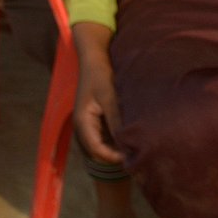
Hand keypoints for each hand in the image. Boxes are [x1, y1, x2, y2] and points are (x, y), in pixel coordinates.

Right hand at [73, 51, 124, 165]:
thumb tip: (128, 145)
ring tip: (133, 148)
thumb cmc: (99, 76)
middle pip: (97, 152)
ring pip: (100, 146)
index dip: (113, 157)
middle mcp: (83, 126)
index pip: (96, 149)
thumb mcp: (109, 98)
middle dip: (114, 156)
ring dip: (114, 150)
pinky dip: (114, 142)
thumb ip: (116, 122)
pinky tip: (128, 138)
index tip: (132, 157)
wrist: (94, 60)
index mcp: (83, 122)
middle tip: (135, 155)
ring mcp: (88, 124)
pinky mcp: (94, 120)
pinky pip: (103, 138)